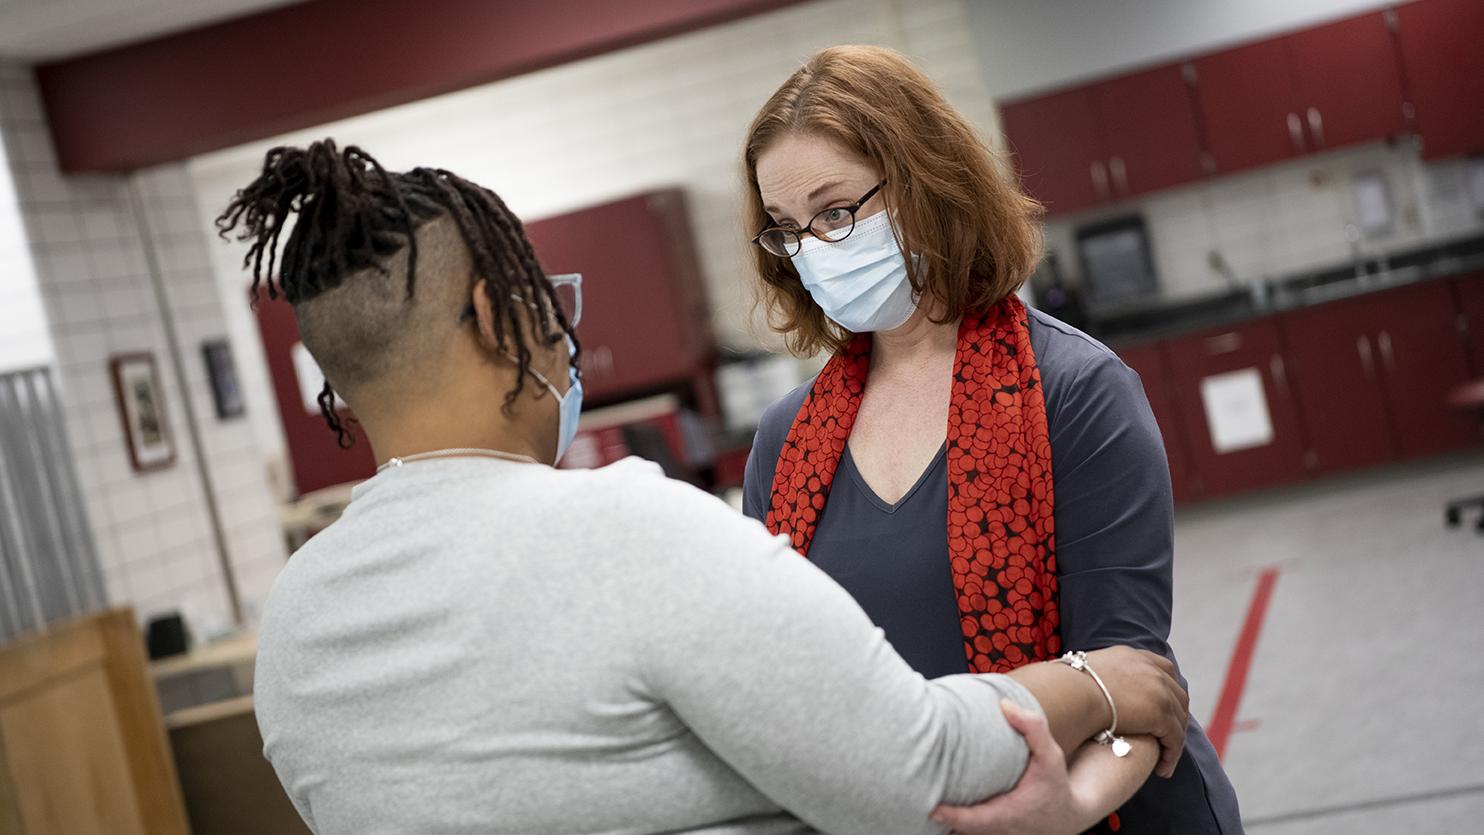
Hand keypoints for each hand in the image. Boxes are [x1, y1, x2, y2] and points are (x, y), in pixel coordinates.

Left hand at [930, 699, 1092, 834]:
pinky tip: (932, 804)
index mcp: (1008, 814)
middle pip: (960, 831)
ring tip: (914, 800)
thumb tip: (1004, 704)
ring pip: (959, 834)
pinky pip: (962, 833)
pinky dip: (949, 823)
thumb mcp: (1051, 756)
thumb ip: (1033, 729)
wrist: (1065, 817)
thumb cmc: (1054, 784)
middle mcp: (997, 830)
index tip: (932, 808)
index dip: (954, 816)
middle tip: (912, 798)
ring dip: (941, 822)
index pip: (975, 820)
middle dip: (940, 820)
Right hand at [1082, 647, 1188, 776]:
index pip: (1163, 669)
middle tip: (1169, 737)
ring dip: (1175, 740)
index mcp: (1133, 657)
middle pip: (1177, 694)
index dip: (1168, 688)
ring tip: (1166, 759)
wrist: (1072, 692)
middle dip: (1177, 716)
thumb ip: (1099, 677)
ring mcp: (1159, 690)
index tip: (1166, 705)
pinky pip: (1175, 739)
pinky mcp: (1161, 713)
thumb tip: (1085, 687)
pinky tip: (1164, 768)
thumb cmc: (1067, 687)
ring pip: (1179, 719)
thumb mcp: (1090, 671)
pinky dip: (1172, 755)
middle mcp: (1151, 670)